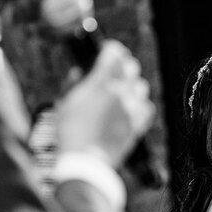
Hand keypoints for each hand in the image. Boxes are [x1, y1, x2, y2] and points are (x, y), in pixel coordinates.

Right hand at [56, 40, 154, 167]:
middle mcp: (120, 92)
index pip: (114, 53)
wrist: (85, 161)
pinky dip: (140, 104)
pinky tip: (131, 107)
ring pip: (141, 85)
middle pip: (131, 66)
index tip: (107, 51)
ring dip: (132, 84)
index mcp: (101, 83)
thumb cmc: (70, 133)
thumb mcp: (64, 103)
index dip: (111, 49)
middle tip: (115, 68)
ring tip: (122, 90)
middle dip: (123, 64)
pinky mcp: (138, 124)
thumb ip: (73, 83)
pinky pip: (147, 106)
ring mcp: (132, 108)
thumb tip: (78, 72)